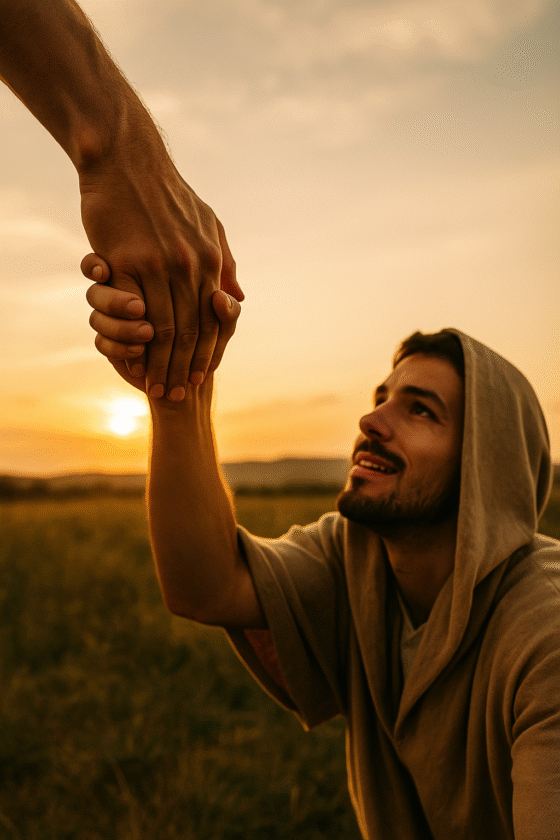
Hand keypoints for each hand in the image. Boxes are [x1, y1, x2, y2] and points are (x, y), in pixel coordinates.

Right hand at [79, 156, 242, 399]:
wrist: (128, 159)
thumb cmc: (168, 194)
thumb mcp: (209, 224)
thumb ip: (225, 263)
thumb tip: (236, 298)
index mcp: (212, 261)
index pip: (214, 322)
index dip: (207, 355)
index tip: (199, 379)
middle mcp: (191, 266)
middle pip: (192, 332)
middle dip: (185, 369)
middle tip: (177, 396)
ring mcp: (158, 264)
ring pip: (164, 327)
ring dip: (160, 363)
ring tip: (155, 387)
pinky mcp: (126, 260)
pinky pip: (132, 309)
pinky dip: (133, 338)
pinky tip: (132, 358)